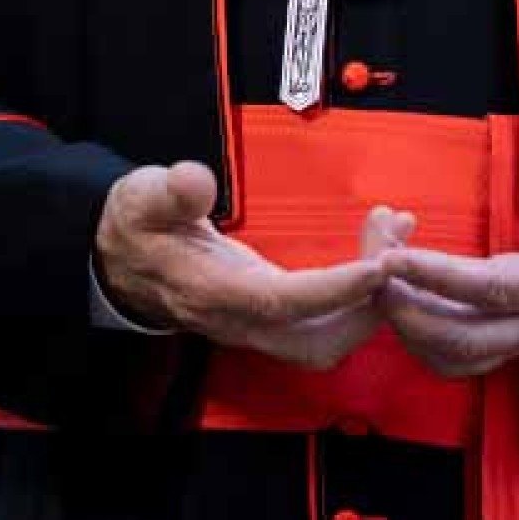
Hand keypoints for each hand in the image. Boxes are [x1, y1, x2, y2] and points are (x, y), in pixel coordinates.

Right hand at [96, 160, 416, 369]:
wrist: (121, 259)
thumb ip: (171, 192)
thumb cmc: (137, 224)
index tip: (380, 264)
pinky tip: (379, 250)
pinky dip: (360, 293)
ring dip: (372, 298)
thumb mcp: (143, 198)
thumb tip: (194, 180)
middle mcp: (241, 321)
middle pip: (318, 338)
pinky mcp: (272, 316)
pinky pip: (326, 321)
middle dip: (369, 300)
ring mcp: (258, 325)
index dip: (335, 289)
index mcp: (213, 292)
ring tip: (397, 234)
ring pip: (328, 337)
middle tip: (397, 237)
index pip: (283, 303)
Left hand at [376, 131, 518, 378]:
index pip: (491, 288)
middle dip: (407, 308)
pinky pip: (463, 355)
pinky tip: (409, 293)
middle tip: (373, 257)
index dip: (438, 276)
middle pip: (461, 340)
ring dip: (409, 325)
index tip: (392, 255)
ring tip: (383, 271)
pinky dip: (425, 335)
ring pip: (456, 357)